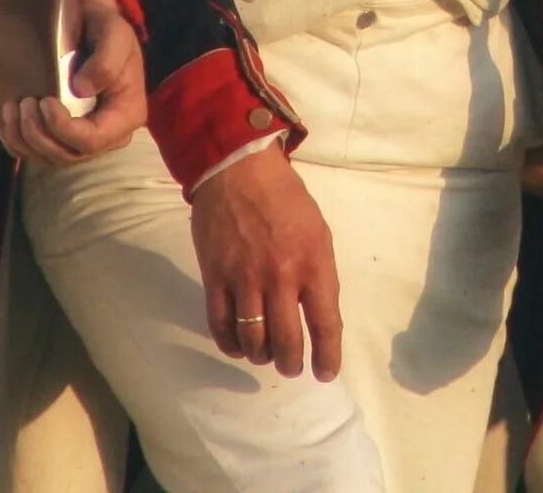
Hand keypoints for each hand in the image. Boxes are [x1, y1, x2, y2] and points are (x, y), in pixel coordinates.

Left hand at [0, 0, 143, 163]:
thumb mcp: (115, 35)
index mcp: (126, 115)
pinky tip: (8, 122)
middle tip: (25, 102)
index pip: (93, 140)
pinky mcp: (62, 136)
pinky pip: (36, 154)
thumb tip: (82, 89)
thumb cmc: (106, 29)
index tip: (46, 102)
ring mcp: (83, 138)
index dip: (64, 129)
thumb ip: (106, 61)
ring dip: (23, 138)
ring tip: (12, 107)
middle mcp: (107, 135)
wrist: (91, 26)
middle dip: (38, 134)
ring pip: (48, 158)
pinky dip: (16, 143)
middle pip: (67, 155)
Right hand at [189, 144, 343, 381]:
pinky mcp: (215, 278)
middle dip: (291, 363)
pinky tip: (238, 345)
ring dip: (261, 356)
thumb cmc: (286, 199)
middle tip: (291, 366)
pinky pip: (221, 326)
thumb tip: (317, 314)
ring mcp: (244, 279)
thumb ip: (319, 274)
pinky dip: (231, 344)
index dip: (327, 356)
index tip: (325, 373)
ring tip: (265, 355)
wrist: (239, 170)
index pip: (325, 324)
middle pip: (286, 342)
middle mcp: (280, 277)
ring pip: (253, 340)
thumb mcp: (318, 232)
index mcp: (313, 264)